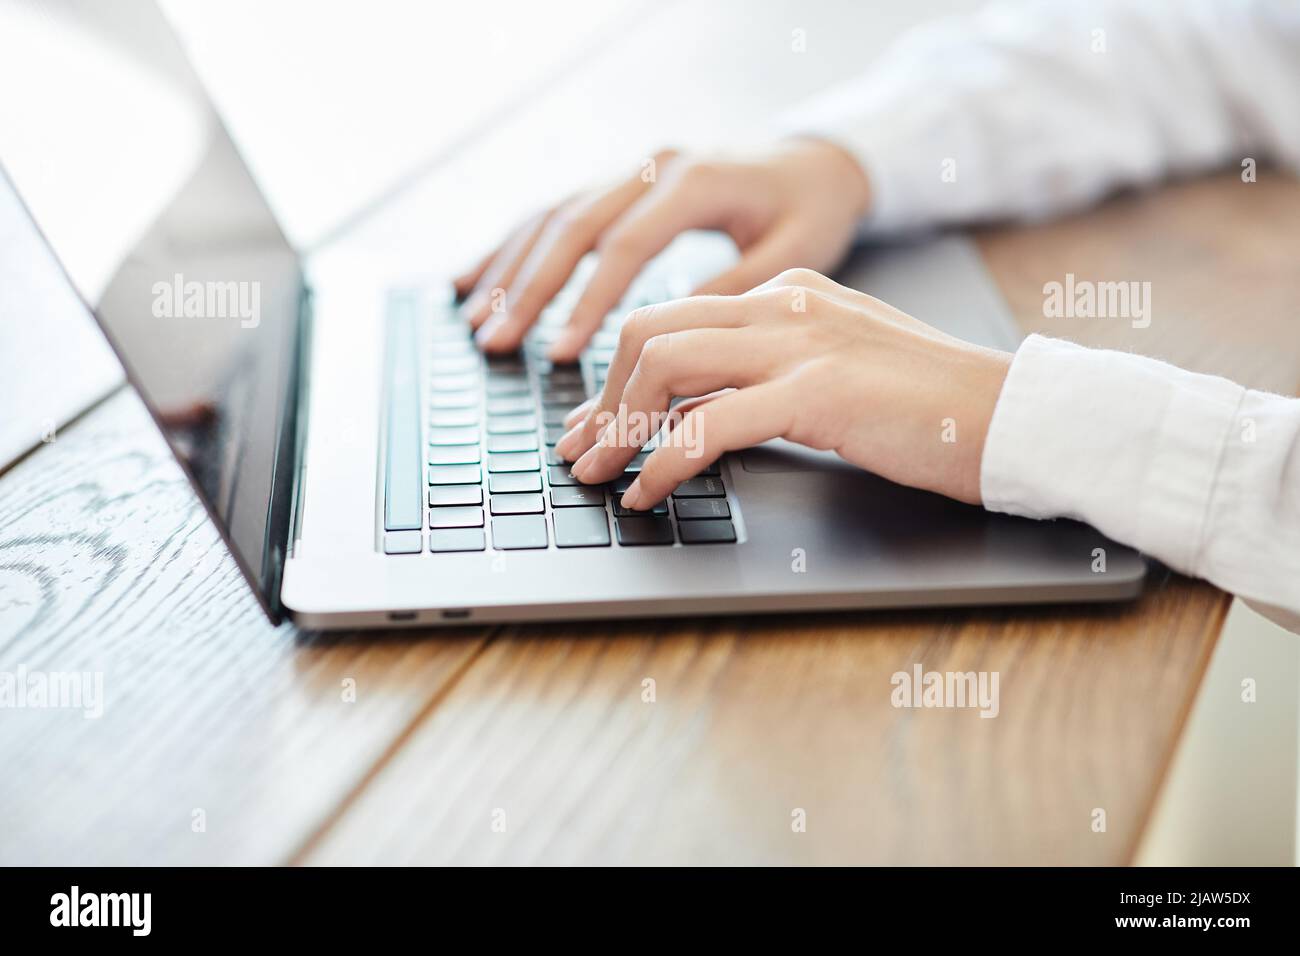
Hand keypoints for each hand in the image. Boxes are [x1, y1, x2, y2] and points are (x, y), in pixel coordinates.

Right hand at [452, 140, 871, 360]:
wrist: (817, 160)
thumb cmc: (812, 210)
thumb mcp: (794, 252)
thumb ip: (733, 286)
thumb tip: (671, 335)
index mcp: (694, 182)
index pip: (624, 244)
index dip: (587, 302)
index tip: (560, 354)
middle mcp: (652, 166)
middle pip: (571, 226)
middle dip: (528, 290)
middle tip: (496, 343)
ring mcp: (629, 169)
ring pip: (551, 214)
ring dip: (508, 270)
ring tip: (476, 322)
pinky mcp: (618, 182)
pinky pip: (553, 211)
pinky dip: (512, 247)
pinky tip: (477, 280)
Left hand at [553, 269, 1012, 508]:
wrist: (1011, 416)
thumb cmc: (931, 407)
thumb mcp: (839, 369)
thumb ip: (774, 370)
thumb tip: (703, 409)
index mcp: (788, 294)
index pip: (673, 318)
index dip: (617, 374)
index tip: (594, 422)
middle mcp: (785, 306)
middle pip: (650, 333)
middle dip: (600, 397)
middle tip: (578, 451)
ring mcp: (800, 343)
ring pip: (665, 367)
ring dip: (617, 428)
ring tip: (597, 476)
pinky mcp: (817, 392)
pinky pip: (708, 424)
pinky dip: (662, 463)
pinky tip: (648, 494)